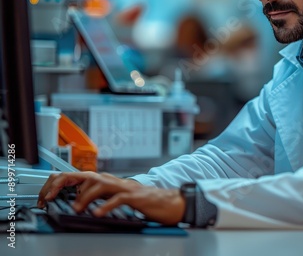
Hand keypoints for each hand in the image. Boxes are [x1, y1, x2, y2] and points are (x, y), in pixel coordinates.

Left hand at [37, 172, 185, 225]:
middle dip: (65, 183)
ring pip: (100, 184)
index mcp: (107, 181)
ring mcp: (125, 187)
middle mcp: (114, 181)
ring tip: (77, 208)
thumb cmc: (142, 201)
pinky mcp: (135, 196)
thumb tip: (77, 201)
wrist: (167, 202)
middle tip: (52, 196)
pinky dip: (106, 205)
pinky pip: (118, 198)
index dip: (61, 183)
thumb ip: (99, 196)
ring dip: (85, 196)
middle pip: (86, 175)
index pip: (79, 176)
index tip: (48, 195)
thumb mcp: (115, 197)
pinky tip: (98, 213)